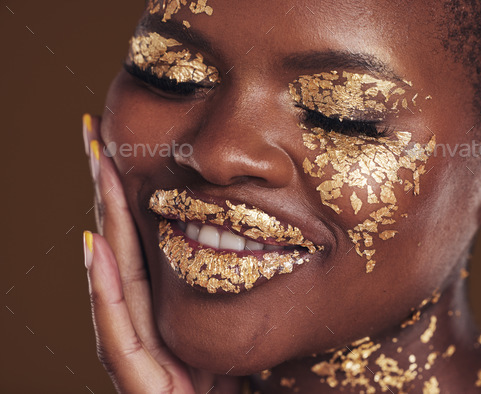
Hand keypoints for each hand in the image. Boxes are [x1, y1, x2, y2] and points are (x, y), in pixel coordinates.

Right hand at [82, 114, 223, 392]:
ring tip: (96, 169)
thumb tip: (251, 247)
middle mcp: (147, 330)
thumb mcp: (245, 335)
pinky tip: (96, 246)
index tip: (123, 149)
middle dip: (108, 196)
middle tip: (96, 137)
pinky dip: (105, 291)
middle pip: (123, 253)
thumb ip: (233, 301)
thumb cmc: (248, 390)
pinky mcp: (142, 387)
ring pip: (115, 282)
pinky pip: (119, 335)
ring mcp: (140, 358)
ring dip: (104, 224)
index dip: (131, 201)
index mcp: (170, 315)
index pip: (145, 249)